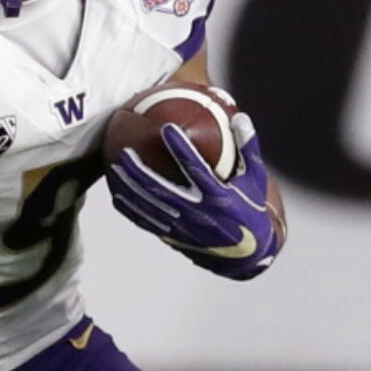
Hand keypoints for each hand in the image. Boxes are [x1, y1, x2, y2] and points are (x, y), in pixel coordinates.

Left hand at [107, 112, 280, 279]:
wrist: (245, 254)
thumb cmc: (251, 209)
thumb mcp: (256, 180)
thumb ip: (248, 148)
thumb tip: (240, 116)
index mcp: (219, 197)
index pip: (196, 168)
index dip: (180, 148)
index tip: (166, 128)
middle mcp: (198, 213)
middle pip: (162, 189)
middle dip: (140, 171)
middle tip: (126, 152)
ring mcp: (183, 227)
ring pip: (150, 207)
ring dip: (130, 188)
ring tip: (114, 168)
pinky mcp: (174, 237)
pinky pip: (147, 222)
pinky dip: (131, 209)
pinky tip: (117, 195)